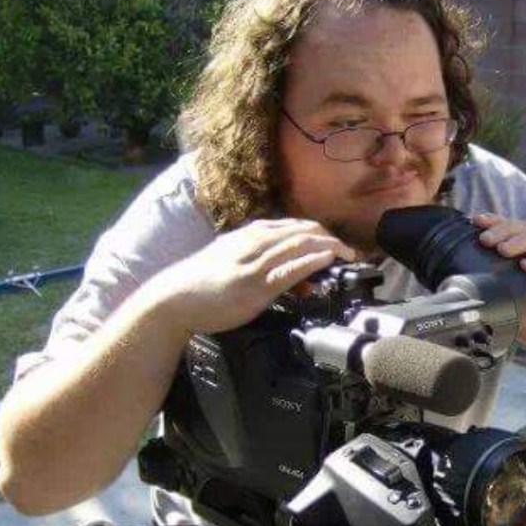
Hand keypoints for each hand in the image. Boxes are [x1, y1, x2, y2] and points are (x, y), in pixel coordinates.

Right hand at [156, 218, 356, 334]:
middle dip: (331, 238)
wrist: (174, 299)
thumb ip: (263, 266)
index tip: (338, 244)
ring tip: (349, 253)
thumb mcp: (234, 263)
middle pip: (303, 231)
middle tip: (352, 252)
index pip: (294, 226)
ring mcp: (255, 262)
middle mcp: (255, 242)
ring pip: (300, 244)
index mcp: (250, 235)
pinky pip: (289, 268)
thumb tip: (298, 279)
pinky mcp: (255, 285)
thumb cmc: (202, 284)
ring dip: (329, 246)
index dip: (321, 232)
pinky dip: (312, 261)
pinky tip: (327, 258)